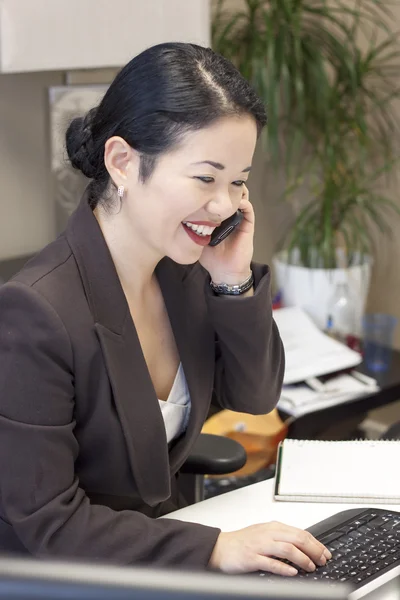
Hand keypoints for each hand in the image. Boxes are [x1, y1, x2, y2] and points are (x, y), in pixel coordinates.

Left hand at [199, 185, 253, 284]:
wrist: (224, 271)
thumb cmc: (210, 256)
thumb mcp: (196, 238)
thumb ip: (189, 227)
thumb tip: (173, 215)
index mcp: (218, 216)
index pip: (217, 197)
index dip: (212, 188)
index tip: (203, 180)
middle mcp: (229, 215)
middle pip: (229, 192)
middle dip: (224, 184)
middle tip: (216, 178)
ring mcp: (239, 218)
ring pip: (241, 196)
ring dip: (235, 189)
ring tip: (226, 185)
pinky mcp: (247, 224)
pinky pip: (248, 209)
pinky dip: (243, 202)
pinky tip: (235, 201)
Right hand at [208, 521, 331, 574]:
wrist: (220, 547)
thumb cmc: (242, 542)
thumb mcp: (264, 534)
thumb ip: (282, 538)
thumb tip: (304, 547)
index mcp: (273, 527)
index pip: (300, 532)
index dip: (316, 543)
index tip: (325, 552)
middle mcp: (268, 534)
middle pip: (296, 538)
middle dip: (313, 549)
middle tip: (322, 560)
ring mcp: (260, 545)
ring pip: (287, 548)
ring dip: (302, 558)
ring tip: (310, 566)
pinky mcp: (251, 557)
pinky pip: (270, 562)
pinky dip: (283, 567)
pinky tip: (292, 572)